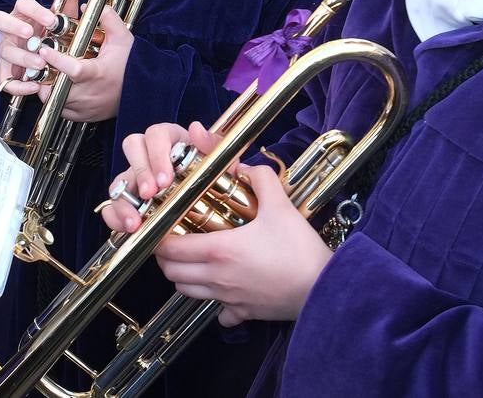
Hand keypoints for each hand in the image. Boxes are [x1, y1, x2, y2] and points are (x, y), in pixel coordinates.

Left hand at [0, 0, 134, 121]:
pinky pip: (60, 111)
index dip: (56, 59)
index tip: (44, 48)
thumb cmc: (132, 63)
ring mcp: (85, 107)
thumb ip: (108, 19)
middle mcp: (89, 93)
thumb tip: (86, 5)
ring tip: (47, 73)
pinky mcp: (83, 116)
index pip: (72, 69)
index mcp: (97, 73)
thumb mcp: (123, 38)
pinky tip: (58, 87)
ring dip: (48, 87)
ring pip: (55, 101)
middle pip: (56, 87)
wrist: (144, 90)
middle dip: (44, 75)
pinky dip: (55, 100)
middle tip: (40, 62)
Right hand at [0, 0, 85, 95]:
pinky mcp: (6, 70)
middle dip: (12, 26)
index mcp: (22, 13)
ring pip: (5, 52)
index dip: (34, 10)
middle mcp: (9, 29)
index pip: (21, 3)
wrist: (46, 56)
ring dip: (22, 58)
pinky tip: (34, 86)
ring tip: (41, 64)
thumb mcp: (62, 16)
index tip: (51, 19)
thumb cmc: (50, 32)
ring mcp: (6, 49)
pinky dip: (18, 85)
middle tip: (30, 34)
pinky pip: (5, 80)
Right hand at [102, 120, 219, 232]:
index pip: (156, 134)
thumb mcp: (219, 159)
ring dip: (125, 199)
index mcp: (170, 138)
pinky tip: (127, 227)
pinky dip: (115, 215)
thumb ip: (211, 143)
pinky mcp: (128, 198)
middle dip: (140, 172)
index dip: (157, 155)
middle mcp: (149, 153)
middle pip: (132, 147)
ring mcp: (136, 175)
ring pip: (120, 176)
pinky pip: (112, 204)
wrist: (212, 200)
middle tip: (150, 194)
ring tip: (136, 220)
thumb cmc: (214, 174)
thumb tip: (196, 128)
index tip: (165, 180)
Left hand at [154, 164, 331, 325]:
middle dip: (166, 257)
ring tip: (195, 259)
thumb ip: (260, 180)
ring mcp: (229, 299)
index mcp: (219, 250)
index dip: (159, 238)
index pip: (169, 248)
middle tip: (174, 240)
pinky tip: (225, 289)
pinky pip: (219, 314)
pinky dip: (215, 304)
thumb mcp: (280, 206)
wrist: (323, 288)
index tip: (161, 226)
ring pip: (188, 293)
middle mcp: (217, 277)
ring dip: (185, 276)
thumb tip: (244, 168)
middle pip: (172, 273)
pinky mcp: (244, 313)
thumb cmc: (299, 249)